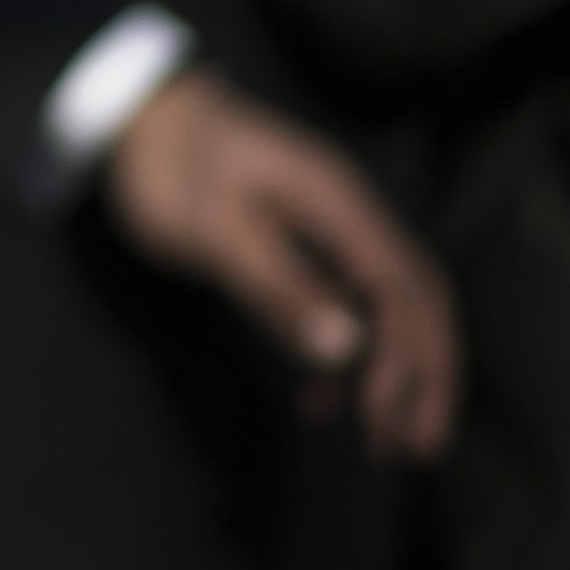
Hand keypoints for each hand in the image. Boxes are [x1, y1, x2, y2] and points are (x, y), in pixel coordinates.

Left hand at [103, 66, 459, 461]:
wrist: (143, 118)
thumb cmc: (170, 168)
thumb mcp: (213, 231)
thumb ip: (278, 287)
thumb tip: (346, 349)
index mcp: (337, 203)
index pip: (400, 289)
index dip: (402, 360)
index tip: (378, 421)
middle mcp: (353, 212)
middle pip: (420, 299)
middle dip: (426, 375)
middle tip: (415, 451)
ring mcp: (337, 227)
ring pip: (396, 306)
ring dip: (399, 373)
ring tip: (385, 444)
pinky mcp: (315, 244)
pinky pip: (355, 303)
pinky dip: (351, 356)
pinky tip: (321, 398)